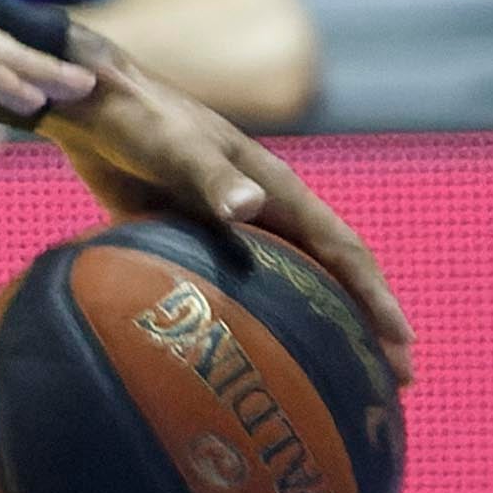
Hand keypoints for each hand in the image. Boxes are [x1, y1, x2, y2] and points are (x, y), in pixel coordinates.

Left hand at [36, 28, 413, 381]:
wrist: (92, 107)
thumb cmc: (138, 120)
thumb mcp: (176, 146)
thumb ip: (211, 176)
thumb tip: (250, 207)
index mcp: (277, 190)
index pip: (342, 251)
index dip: (375, 297)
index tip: (401, 343)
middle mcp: (266, 212)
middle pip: (329, 277)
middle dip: (366, 325)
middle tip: (392, 384)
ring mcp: (233, 229)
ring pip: (291, 288)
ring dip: (320, 330)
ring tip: (341, 385)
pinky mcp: (195, 239)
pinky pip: (239, 291)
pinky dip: (258, 324)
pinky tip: (252, 362)